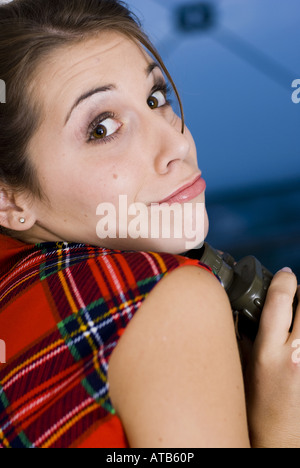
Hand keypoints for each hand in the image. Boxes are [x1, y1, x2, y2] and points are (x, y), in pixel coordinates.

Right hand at [245, 268, 299, 447]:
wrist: (281, 440)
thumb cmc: (257, 409)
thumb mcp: (243, 370)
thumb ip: (245, 338)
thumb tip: (248, 311)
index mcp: (268, 352)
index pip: (279, 301)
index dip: (284, 281)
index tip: (285, 275)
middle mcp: (295, 355)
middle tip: (295, 295)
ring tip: (299, 317)